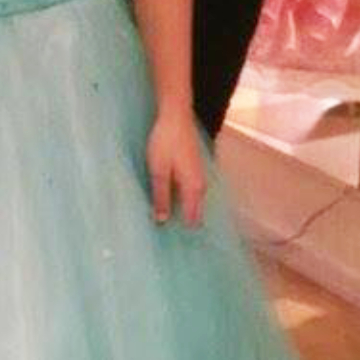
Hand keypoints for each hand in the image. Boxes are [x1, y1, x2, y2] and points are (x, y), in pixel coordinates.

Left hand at [146, 105, 206, 227]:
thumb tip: (161, 221)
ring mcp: (199, 176)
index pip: (193, 219)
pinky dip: (182, 200)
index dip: (183, 231)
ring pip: (193, 202)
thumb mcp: (158, 171)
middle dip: (183, 224)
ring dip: (182, 212)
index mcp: (194, 188)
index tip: (170, 243)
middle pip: (195, 213)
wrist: (175, 115)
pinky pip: (191, 193)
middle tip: (165, 235)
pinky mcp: (193, 169)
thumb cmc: (165, 142)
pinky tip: (170, 201)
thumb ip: (161, 196)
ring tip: (165, 222)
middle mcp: (201, 185)